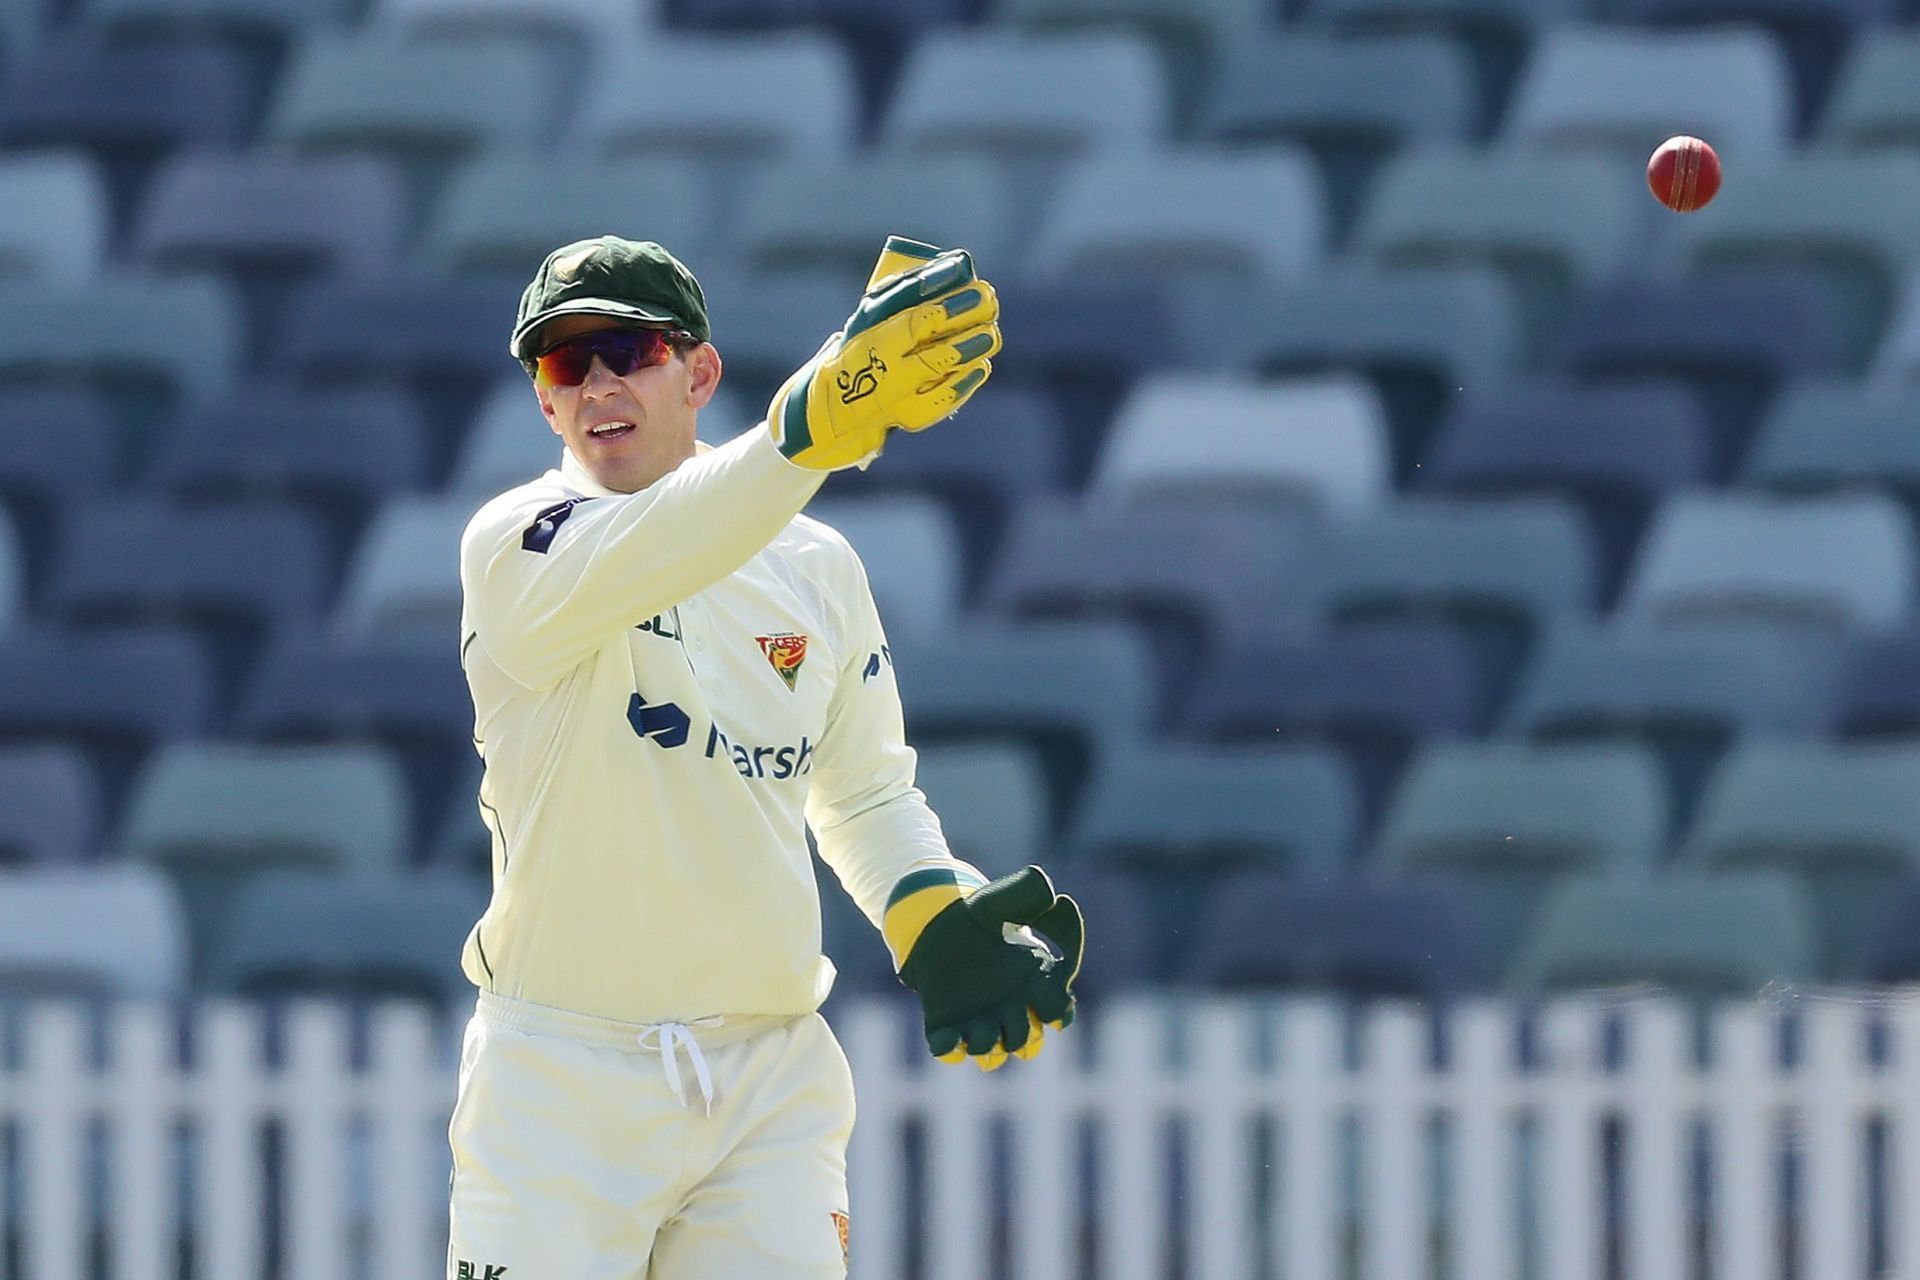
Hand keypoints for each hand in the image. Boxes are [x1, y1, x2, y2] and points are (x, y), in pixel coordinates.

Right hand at [766, 240, 999, 471]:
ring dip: (969, 348)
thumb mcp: (868, 321)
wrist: (825, 415)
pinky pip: (941, 401)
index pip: (913, 315)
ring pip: (938, 367)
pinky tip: (981, 366)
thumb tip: (955, 268)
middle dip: (966, 318)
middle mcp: (880, 364)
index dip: (946, 299)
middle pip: (931, 339)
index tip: (971, 282)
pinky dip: (964, 382)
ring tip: (990, 334)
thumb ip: (904, 298)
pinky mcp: (905, 417)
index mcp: (869, 334)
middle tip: (989, 301)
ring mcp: (893, 394)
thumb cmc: (855, 355)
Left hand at [896, 866, 1083, 1070]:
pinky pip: (948, 1050)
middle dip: (1022, 1033)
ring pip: (991, 1054)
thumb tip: (1056, 898)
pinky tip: (950, 1037)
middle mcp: (1010, 1010)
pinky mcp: (946, 1024)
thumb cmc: (979, 916)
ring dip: (988, 1047)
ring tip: (981, 1027)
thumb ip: (1030, 897)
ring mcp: (978, 1021)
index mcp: (1032, 985)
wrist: (937, 923)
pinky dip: (949, 1049)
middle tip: (1013, 1009)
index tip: (1050, 1004)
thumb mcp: (1003, 900)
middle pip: (1027, 1042)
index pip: (1057, 1011)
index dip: (1057, 1012)